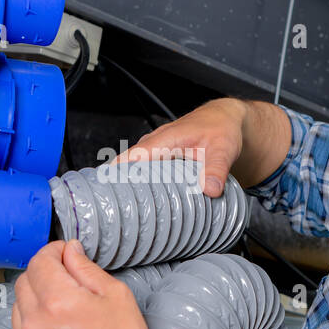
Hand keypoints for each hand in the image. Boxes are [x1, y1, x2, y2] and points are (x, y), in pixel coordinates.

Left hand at [11, 239, 164, 328]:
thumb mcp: (115, 294)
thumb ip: (85, 268)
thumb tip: (69, 251)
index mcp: (57, 302)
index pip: (39, 262)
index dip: (53, 252)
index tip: (65, 254)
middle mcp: (35, 324)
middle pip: (24, 281)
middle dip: (43, 273)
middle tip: (66, 278)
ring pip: (18, 307)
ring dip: (36, 299)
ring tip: (62, 307)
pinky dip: (34, 324)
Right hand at [111, 98, 246, 197]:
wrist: (224, 118)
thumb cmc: (221, 128)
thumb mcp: (223, 149)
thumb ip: (216, 169)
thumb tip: (210, 190)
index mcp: (164, 139)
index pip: (132, 157)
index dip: (116, 173)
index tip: (104, 190)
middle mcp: (155, 143)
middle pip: (125, 164)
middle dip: (115, 184)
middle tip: (112, 210)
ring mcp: (155, 149)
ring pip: (132, 167)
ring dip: (125, 184)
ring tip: (120, 210)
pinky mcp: (159, 156)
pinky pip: (141, 168)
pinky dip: (137, 182)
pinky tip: (137, 199)